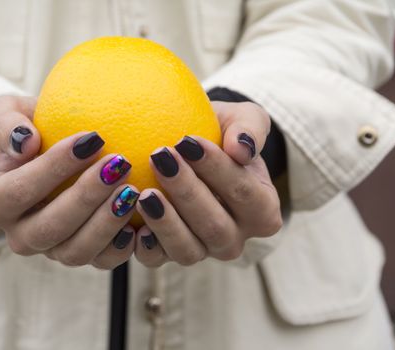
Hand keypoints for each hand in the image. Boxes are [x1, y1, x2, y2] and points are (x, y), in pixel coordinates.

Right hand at [0, 95, 139, 269]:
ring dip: (107, 223)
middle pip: (50, 227)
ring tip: (133, 190)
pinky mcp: (80, 255)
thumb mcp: (6, 113)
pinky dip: (122, 246)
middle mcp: (19, 234)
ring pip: (76, 251)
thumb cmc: (28, 130)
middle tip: (120, 165)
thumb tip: (25, 141)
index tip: (92, 139)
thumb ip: (5, 122)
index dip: (55, 167)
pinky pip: (102, 261)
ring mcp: (50, 250)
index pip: (19, 191)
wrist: (45, 155)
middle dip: (87, 197)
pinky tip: (141, 220)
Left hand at [134, 101, 281, 266]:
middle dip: (186, 192)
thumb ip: (249, 128)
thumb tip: (241, 149)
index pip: (244, 194)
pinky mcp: (169, 254)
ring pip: (187, 250)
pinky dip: (144, 245)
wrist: (193, 151)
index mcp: (262, 211)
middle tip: (159, 157)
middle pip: (215, 227)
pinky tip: (132, 224)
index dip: (217, 169)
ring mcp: (202, 250)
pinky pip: (156, 260)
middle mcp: (235, 238)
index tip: (187, 140)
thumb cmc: (222, 134)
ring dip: (165, 222)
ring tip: (144, 193)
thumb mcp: (242, 119)